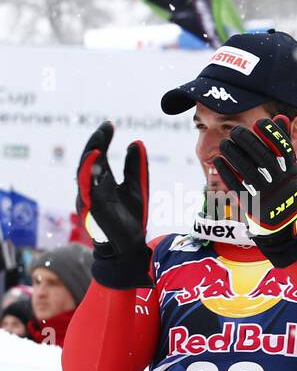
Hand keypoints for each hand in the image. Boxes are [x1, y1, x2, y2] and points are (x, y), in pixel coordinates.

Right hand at [76, 121, 151, 287]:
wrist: (130, 246)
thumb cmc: (130, 218)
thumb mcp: (137, 187)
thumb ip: (136, 167)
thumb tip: (136, 142)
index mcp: (101, 181)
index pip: (98, 155)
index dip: (102, 139)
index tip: (110, 124)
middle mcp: (91, 187)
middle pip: (88, 160)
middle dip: (96, 142)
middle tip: (105, 127)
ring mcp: (89, 197)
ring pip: (84, 172)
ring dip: (91, 153)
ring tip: (100, 137)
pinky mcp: (92, 208)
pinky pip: (87, 187)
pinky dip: (89, 172)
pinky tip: (96, 157)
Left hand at [214, 116, 296, 267]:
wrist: (286, 226)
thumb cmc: (287, 190)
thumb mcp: (293, 169)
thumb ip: (287, 144)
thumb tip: (282, 117)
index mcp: (293, 172)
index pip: (282, 147)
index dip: (270, 133)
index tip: (258, 124)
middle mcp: (281, 183)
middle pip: (261, 155)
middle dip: (247, 140)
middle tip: (236, 131)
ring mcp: (266, 194)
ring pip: (247, 168)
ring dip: (233, 153)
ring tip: (225, 143)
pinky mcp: (251, 205)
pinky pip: (236, 185)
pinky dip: (225, 171)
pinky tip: (218, 161)